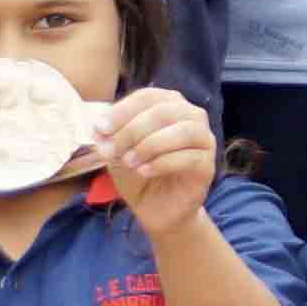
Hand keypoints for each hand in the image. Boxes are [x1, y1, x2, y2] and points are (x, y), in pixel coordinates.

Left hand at [103, 86, 220, 230]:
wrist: (156, 208)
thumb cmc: (138, 173)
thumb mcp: (117, 152)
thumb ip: (111, 138)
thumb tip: (99, 129)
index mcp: (168, 105)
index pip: (147, 97)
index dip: (122, 110)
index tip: (100, 128)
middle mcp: (191, 116)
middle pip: (165, 111)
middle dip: (133, 130)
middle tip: (111, 150)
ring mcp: (203, 139)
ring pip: (182, 131)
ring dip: (149, 145)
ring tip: (129, 162)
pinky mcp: (207, 164)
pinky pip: (189, 157)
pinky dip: (162, 163)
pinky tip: (144, 171)